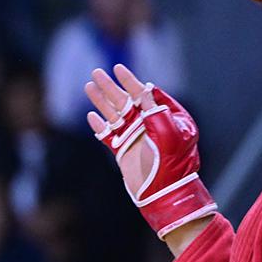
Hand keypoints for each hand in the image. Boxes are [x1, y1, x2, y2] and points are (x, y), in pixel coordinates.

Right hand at [85, 64, 216, 237]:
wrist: (164, 193)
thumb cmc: (173, 163)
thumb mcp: (169, 133)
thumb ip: (156, 111)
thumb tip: (144, 91)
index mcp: (166, 118)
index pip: (146, 94)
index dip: (131, 81)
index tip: (119, 69)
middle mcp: (150, 125)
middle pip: (126, 101)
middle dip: (111, 86)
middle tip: (96, 72)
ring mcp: (135, 138)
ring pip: (114, 114)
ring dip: (101, 100)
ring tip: (89, 86)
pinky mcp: (123, 151)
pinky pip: (108, 135)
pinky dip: (99, 125)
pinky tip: (91, 115)